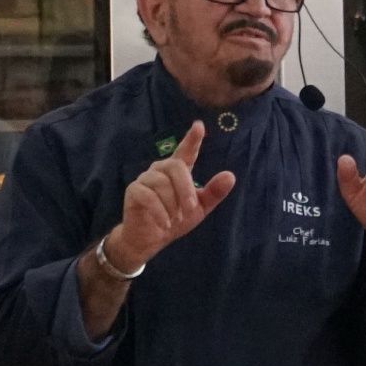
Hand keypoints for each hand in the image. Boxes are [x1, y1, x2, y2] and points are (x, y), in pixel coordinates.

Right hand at [105, 121, 235, 272]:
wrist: (150, 239)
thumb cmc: (174, 219)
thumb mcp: (199, 209)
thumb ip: (213, 193)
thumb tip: (231, 176)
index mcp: (178, 171)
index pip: (186, 151)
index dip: (192, 139)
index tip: (199, 126)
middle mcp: (160, 169)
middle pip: (175, 166)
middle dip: (185, 189)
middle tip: (190, 209)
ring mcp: (145, 178)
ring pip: (162, 183)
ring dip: (172, 205)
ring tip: (174, 219)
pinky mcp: (134, 190)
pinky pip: (148, 196)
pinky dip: (159, 212)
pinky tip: (165, 223)